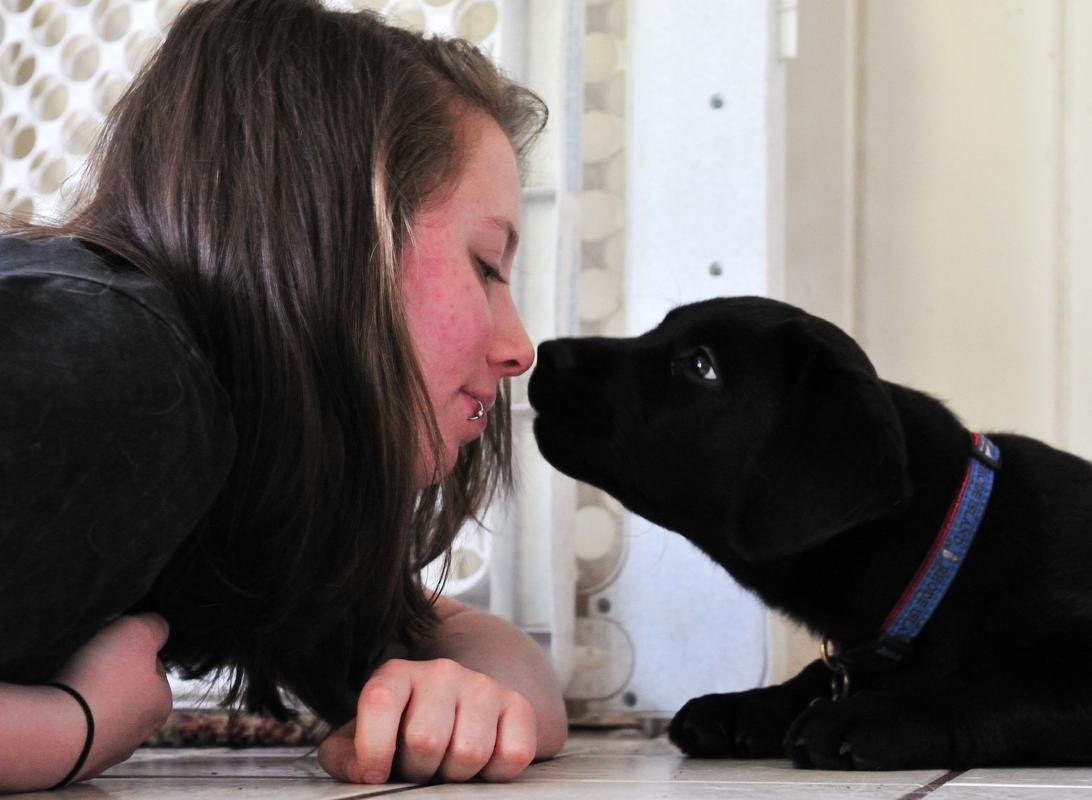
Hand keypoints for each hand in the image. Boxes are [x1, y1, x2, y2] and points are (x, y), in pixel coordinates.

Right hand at [51, 613, 173, 779]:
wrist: (53, 734)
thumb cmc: (101, 681)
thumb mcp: (136, 633)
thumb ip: (154, 627)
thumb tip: (158, 628)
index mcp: (161, 704)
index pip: (153, 669)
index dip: (132, 653)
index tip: (111, 648)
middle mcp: (138, 734)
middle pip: (125, 695)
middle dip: (108, 680)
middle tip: (87, 666)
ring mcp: (105, 754)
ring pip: (99, 718)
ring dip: (85, 704)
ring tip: (67, 689)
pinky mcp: (73, 766)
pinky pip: (72, 737)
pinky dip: (64, 724)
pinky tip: (55, 712)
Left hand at [317, 657, 536, 783]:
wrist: (460, 706)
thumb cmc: (403, 731)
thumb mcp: (365, 737)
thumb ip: (345, 755)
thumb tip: (361, 771)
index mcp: (397, 674)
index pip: (379, 702)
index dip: (372, 749)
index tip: (375, 773)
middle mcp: (441, 672)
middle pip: (426, 740)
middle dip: (419, 770)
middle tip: (420, 768)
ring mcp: (483, 687)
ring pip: (470, 752)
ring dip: (456, 775)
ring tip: (448, 765)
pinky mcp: (519, 706)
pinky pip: (513, 755)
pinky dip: (496, 774)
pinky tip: (481, 765)